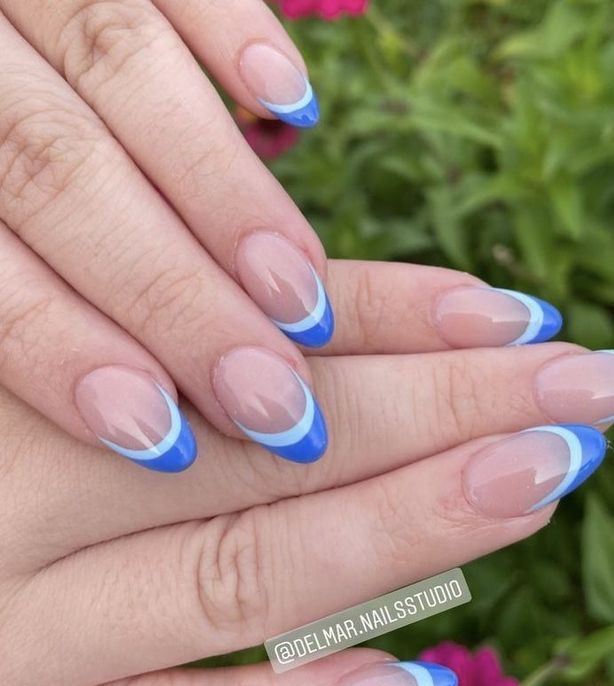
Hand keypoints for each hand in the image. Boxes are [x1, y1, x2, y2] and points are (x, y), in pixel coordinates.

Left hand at [0, 0, 335, 469]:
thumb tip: (115, 384)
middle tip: (272, 393)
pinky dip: (232, 29)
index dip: (61, 350)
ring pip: (122, 75)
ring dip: (226, 197)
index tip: (161, 436)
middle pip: (61, 176)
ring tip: (304, 292)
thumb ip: (12, 282)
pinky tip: (292, 104)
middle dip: (175, 297)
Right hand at [0, 262, 613, 685]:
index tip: (520, 316)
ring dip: (406, 530)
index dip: (400, 315)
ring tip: (541, 479)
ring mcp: (11, 628)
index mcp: (49, 369)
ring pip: (243, 572)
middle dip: (449, 404)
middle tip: (588, 383)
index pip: (261, 331)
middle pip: (279, 436)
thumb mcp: (79, 367)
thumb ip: (188, 352)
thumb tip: (342, 341)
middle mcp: (25, 487)